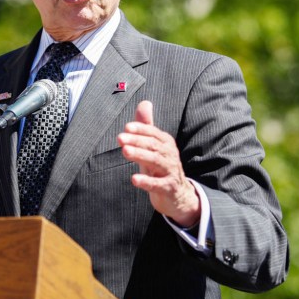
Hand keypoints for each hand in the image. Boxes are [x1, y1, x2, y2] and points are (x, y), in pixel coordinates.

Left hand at [117, 101, 200, 226]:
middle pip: (153, 145)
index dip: (141, 129)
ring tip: (125, 152)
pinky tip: (134, 179)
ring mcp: (170, 171)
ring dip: (140, 156)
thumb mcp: (153, 147)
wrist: (178, 195)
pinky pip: (158, 184)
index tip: (126, 127)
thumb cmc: (161, 167)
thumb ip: (147, 126)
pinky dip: (146, 181)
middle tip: (120, 138)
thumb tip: (144, 103)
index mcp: (166, 143)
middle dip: (136, 141)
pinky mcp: (169, 188)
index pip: (153, 133)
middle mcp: (170, 155)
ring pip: (155, 161)